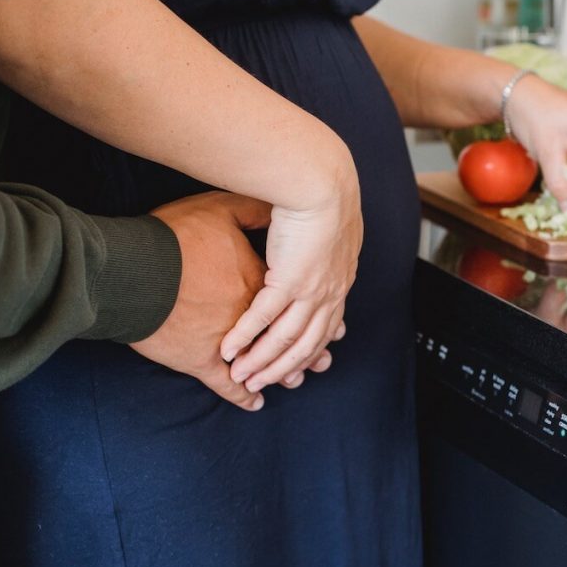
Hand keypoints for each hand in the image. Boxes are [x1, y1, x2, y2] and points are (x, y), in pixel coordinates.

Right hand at [130, 191, 319, 409]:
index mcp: (267, 279)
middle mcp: (259, 314)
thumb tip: (275, 207)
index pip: (299, 299)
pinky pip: (229, 384)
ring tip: (293, 381)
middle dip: (311, 352)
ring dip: (281, 373)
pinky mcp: (206, 359)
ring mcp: (234, 341)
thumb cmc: (175, 236)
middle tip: (323, 363)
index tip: (332, 324)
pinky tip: (254, 402)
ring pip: (266, 364)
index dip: (314, 311)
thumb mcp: (220, 209)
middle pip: (294, 336)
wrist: (136, 268)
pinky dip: (241, 395)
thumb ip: (252, 210)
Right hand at [220, 152, 362, 393]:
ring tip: (241, 376)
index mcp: (337, 280)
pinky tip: (229, 350)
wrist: (320, 181)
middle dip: (283, 367)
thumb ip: (306, 241)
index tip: (299, 366)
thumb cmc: (316, 193)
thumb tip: (293, 240)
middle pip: (307, 342)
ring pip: (286, 339)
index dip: (312, 348)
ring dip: (262, 361)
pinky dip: (245, 337)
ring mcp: (310, 290)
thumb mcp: (318, 223)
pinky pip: (264, 318)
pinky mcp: (289, 281)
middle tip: (265, 385)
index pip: (326, 324)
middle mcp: (328, 293)